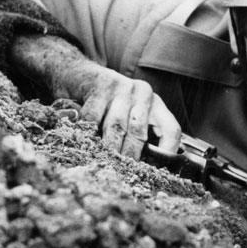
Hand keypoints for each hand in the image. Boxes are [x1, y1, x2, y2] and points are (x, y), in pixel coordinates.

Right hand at [10, 35, 182, 159]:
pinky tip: (83, 144)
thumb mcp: (126, 113)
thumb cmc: (103, 102)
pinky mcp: (100, 85)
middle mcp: (143, 93)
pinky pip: (93, 117)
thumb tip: (140, 170)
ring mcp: (122, 87)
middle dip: (128, 158)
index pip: (172, 129)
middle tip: (120, 176)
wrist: (74, 71)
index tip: (157, 173)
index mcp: (154, 103)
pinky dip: (87, 134)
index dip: (167, 153)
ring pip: (116, 127)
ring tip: (103, 165)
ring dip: (107, 150)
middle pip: (140, 133)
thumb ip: (135, 134)